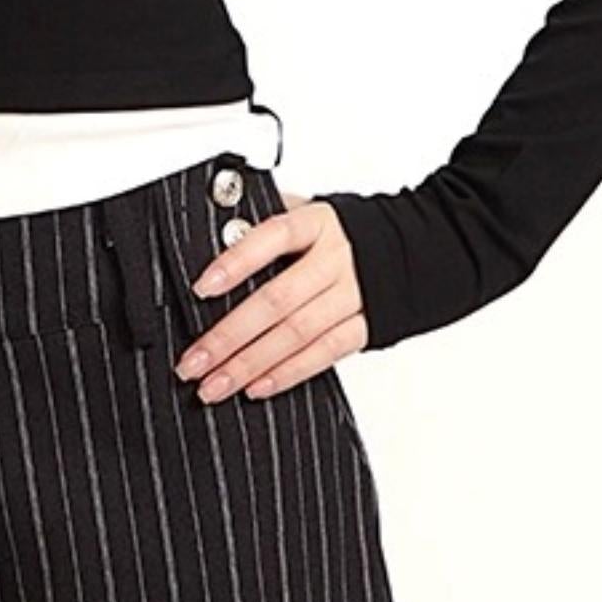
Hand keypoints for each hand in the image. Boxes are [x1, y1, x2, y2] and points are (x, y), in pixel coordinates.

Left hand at [173, 191, 368, 400]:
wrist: (409, 251)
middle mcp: (335, 260)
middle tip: (192, 361)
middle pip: (278, 300)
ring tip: (213, 385)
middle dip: (229, 335)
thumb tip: (208, 236)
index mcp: (317, 223)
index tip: (201, 287)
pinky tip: (255, 388)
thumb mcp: (306, 213)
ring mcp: (353, 296)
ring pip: (296, 334)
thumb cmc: (340, 234)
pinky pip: (324, 354)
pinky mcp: (365, 327)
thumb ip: (263, 220)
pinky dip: (288, 373)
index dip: (236, 261)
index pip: (273, 237)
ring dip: (250, 364)